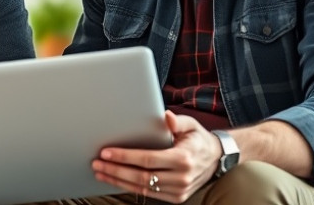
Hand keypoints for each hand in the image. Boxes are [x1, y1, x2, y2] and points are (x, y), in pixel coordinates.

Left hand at [91, 110, 219, 202]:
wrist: (216, 159)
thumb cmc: (198, 139)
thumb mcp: (191, 125)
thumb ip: (178, 121)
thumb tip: (166, 115)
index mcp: (183, 159)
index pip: (147, 159)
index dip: (124, 157)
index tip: (106, 153)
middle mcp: (181, 177)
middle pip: (141, 176)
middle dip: (115, 170)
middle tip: (97, 164)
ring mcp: (179, 190)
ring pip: (142, 188)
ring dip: (118, 181)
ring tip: (101, 173)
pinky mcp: (176, 197)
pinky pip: (149, 194)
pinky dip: (130, 188)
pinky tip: (117, 180)